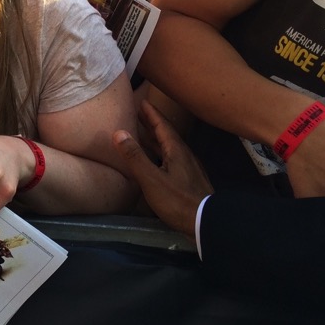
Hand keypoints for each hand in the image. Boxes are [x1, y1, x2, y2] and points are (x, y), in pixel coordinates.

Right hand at [111, 101, 209, 237]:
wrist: (205, 222)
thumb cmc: (177, 199)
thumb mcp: (151, 179)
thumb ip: (135, 156)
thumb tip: (119, 132)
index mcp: (176, 151)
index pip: (163, 126)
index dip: (151, 114)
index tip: (141, 101)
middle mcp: (184, 155)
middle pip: (166, 135)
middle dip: (152, 123)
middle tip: (139, 113)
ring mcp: (188, 168)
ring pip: (169, 148)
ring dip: (155, 139)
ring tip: (142, 134)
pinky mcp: (188, 180)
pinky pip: (171, 159)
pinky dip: (160, 153)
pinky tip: (155, 161)